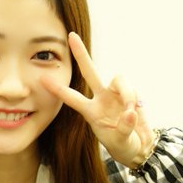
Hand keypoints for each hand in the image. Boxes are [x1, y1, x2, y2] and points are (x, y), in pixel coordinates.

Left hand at [40, 32, 154, 167]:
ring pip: (118, 79)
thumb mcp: (120, 142)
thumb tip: (130, 113)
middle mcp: (101, 98)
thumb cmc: (124, 145)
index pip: (72, 98)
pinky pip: (132, 89)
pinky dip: (134, 99)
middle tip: (71, 36)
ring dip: (126, 93)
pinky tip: (134, 113)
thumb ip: (124, 129)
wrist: (140, 146)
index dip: (58, 89)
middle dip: (81, 54)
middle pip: (89, 71)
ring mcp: (116, 94)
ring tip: (129, 112)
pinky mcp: (131, 93)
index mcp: (91, 112)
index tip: (42, 79)